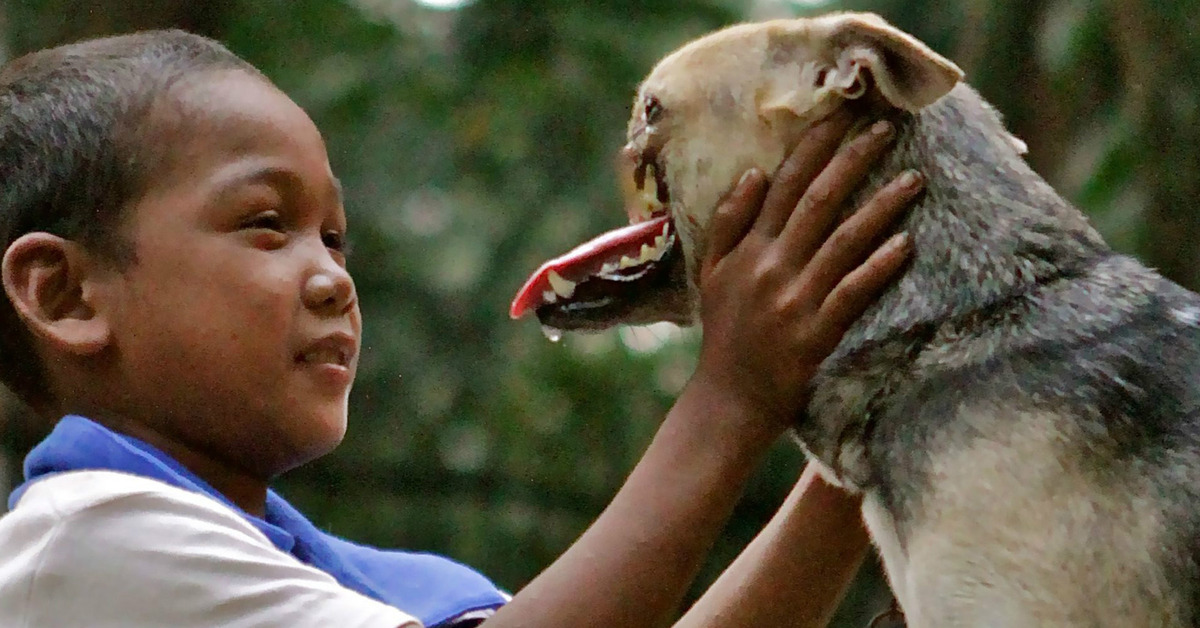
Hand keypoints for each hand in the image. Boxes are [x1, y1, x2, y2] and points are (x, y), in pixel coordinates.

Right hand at [691, 112, 921, 432]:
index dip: (813, 147)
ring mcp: (796, 299)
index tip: (841, 116)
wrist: (730, 398)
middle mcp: (772, 266)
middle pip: (818, 201)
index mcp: (748, 249)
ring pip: (844, 241)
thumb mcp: (712, 274)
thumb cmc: (725, 333)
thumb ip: (728, 222)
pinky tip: (906, 244)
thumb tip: (754, 173)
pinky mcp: (817, 332)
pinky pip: (854, 291)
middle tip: (886, 129)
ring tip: (913, 180)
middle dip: (853, 160)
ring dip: (880, 207)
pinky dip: (879, 266)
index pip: (783, 184)